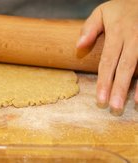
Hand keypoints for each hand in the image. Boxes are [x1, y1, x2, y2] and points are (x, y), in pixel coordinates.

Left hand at [77, 0, 137, 114]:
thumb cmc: (121, 9)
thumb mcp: (102, 12)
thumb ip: (89, 28)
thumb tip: (78, 47)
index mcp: (118, 32)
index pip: (108, 61)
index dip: (104, 81)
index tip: (100, 98)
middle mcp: (134, 37)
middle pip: (126, 66)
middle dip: (120, 88)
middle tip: (114, 107)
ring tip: (134, 104)